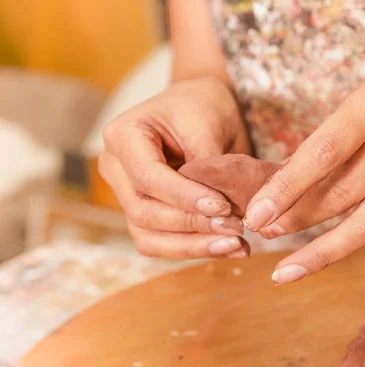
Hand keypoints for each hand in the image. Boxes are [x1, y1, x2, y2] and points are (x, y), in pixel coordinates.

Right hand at [100, 77, 251, 258]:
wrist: (203, 107)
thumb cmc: (203, 106)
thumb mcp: (207, 122)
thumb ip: (206, 164)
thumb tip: (217, 210)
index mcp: (123, 135)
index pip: (147, 176)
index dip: (183, 196)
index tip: (222, 207)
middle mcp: (115, 167)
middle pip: (143, 211)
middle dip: (192, 225)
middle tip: (235, 228)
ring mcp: (126, 194)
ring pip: (148, 236)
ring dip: (193, 246)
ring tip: (236, 245)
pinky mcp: (145, 213)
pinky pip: (161, 242)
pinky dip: (194, 249)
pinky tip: (229, 247)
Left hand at [244, 61, 364, 320]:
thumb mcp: (362, 98)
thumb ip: (327, 140)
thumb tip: (279, 189)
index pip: (325, 152)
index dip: (287, 187)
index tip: (255, 214)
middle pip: (345, 192)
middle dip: (298, 218)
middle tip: (263, 233)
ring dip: (327, 252)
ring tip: (287, 271)